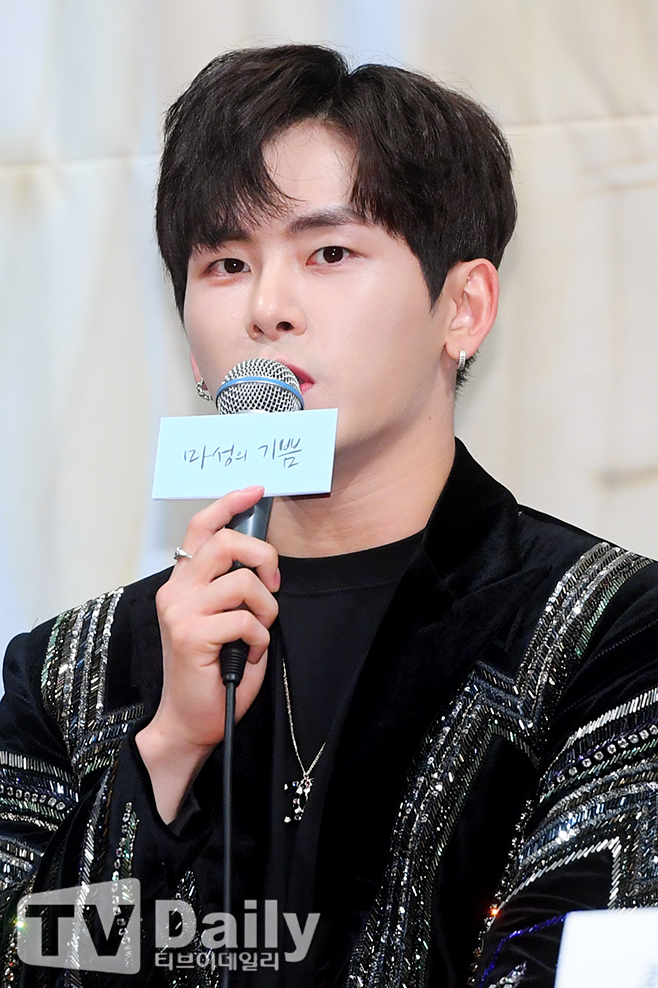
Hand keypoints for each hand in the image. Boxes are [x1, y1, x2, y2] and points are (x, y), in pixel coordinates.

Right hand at [136, 486, 278, 821]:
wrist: (191, 721)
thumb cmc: (214, 671)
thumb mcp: (226, 618)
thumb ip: (233, 586)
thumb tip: (262, 557)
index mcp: (182, 582)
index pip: (201, 527)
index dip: (229, 504)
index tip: (255, 490)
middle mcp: (175, 590)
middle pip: (225, 542)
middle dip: (263, 556)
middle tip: (275, 583)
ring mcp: (180, 612)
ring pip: (241, 582)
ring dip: (266, 607)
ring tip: (260, 630)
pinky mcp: (191, 635)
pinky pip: (244, 619)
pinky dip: (259, 637)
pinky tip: (250, 654)